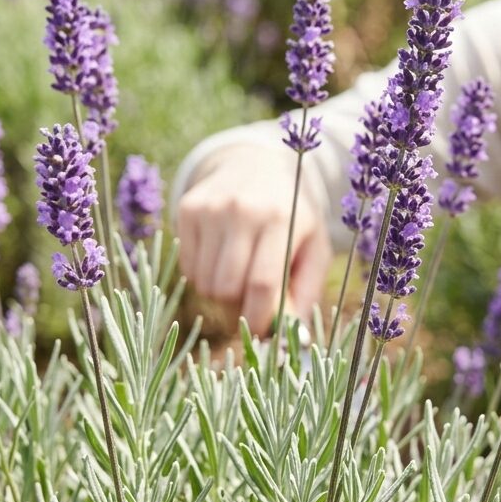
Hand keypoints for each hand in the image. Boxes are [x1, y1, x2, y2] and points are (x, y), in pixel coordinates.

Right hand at [175, 143, 331, 335]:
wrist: (256, 165)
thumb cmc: (291, 215)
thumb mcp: (313, 245)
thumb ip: (306, 291)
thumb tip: (294, 336)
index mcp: (279, 219)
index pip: (262, 283)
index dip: (258, 317)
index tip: (260, 332)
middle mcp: (242, 210)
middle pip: (226, 288)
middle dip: (237, 307)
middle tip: (250, 302)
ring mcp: (210, 208)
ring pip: (204, 282)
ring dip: (220, 293)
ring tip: (239, 276)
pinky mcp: (187, 209)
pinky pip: (188, 267)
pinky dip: (204, 275)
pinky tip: (221, 257)